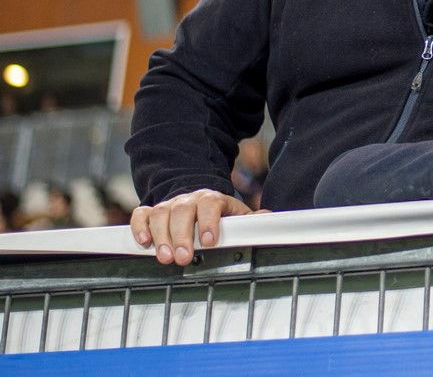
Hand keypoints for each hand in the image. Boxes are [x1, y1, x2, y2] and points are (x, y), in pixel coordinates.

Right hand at [130, 188, 255, 264]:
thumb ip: (251, 220)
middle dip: (182, 236)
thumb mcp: (237, 216)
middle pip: (182, 211)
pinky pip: (141, 214)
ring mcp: (169, 205)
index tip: (209, 241)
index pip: (210, 204)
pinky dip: (140, 227)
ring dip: (161, 236)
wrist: (198, 202)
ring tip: (165, 257)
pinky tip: (144, 242)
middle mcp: (189, 199)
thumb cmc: (219, 215)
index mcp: (212, 199)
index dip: (208, 221)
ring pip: (160, 213)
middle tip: (184, 258)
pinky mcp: (152, 212)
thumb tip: (268, 217)